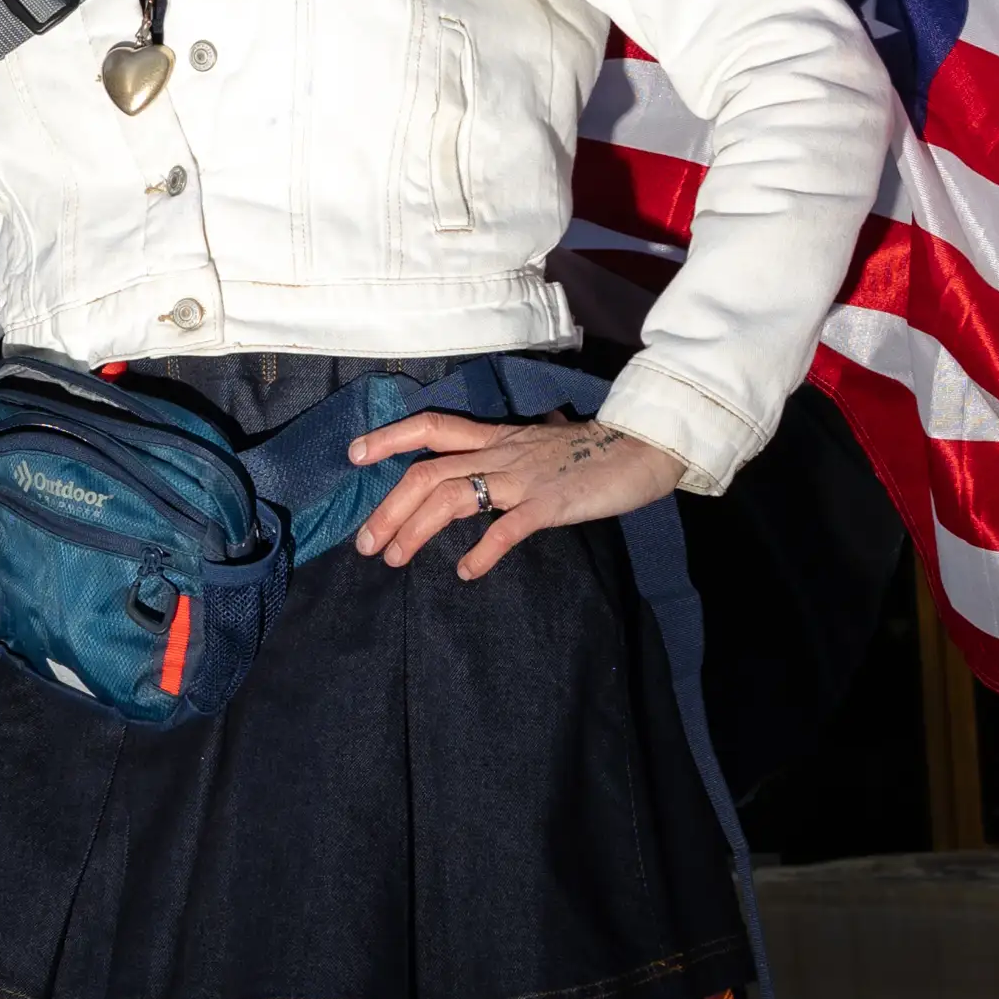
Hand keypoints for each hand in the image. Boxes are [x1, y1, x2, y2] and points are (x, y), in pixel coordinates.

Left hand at [347, 409, 685, 580]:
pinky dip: (481, 551)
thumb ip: (525, 442)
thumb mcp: (548, 440)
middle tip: (365, 544)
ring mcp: (524, 477)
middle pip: (428, 471)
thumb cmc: (598, 450)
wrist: (644, 448)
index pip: (433, 426)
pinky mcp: (549, 503)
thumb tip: (532, 427)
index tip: (354, 455)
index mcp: (499, 437)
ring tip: (394, 560)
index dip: (390, 437)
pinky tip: (465, 572)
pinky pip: (506, 527)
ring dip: (415, 530)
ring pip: (452, 495)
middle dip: (388, 507)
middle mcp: (502, 452)